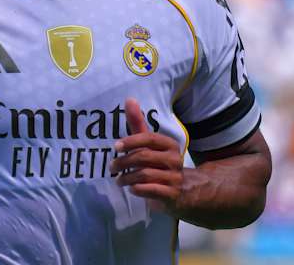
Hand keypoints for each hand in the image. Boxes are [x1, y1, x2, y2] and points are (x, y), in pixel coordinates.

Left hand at [110, 98, 183, 212]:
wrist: (181, 191)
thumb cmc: (159, 163)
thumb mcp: (149, 145)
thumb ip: (138, 124)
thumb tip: (129, 99)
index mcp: (170, 145)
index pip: (149, 138)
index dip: (131, 141)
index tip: (116, 146)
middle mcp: (175, 159)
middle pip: (143, 157)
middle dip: (123, 162)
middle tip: (112, 167)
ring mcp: (174, 177)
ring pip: (144, 175)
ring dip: (126, 178)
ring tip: (119, 181)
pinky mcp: (172, 194)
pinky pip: (150, 190)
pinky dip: (137, 189)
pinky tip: (131, 189)